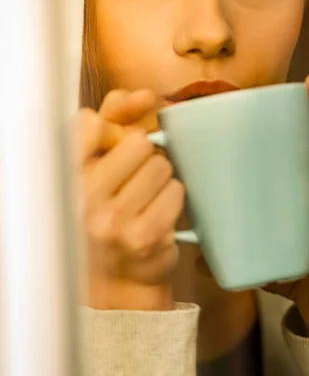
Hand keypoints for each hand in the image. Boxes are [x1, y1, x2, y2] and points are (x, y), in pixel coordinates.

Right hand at [72, 89, 184, 310]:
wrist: (119, 280)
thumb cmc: (109, 215)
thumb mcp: (98, 167)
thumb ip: (114, 120)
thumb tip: (144, 95)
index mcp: (64, 178)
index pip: (88, 123)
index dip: (114, 126)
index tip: (119, 143)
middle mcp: (81, 198)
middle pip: (138, 142)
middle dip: (144, 157)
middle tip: (136, 180)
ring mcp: (111, 220)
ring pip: (161, 166)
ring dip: (162, 179)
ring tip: (147, 199)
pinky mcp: (143, 236)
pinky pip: (177, 191)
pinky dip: (174, 199)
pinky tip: (160, 214)